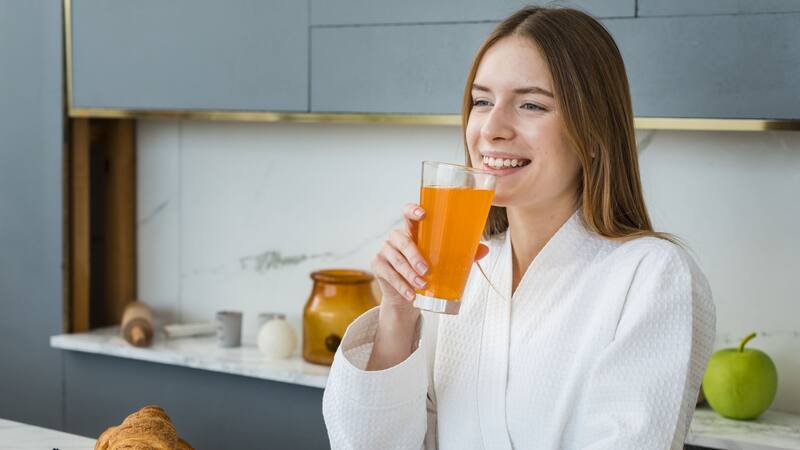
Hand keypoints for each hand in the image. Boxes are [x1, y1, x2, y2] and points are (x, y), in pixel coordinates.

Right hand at [370, 203, 489, 315]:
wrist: (408, 296)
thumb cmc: (427, 271)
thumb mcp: (444, 261)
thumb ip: (462, 254)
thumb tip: (484, 249)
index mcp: (413, 230)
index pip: (408, 213)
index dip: (413, 210)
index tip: (423, 214)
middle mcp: (396, 237)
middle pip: (402, 240)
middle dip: (414, 255)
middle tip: (426, 269)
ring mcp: (385, 250)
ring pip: (396, 260)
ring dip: (409, 274)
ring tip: (422, 285)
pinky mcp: (377, 266)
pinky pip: (388, 274)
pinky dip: (401, 286)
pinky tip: (411, 294)